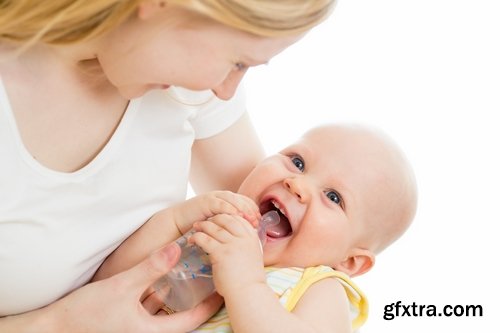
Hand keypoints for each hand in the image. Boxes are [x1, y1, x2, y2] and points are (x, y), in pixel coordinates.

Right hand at [39, 243, 221, 332]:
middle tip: (210, 279)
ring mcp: (137, 328)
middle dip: (197, 299)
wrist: (54, 328)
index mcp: (151, 332)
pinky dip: (159, 295)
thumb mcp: (122, 286)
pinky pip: (149, 309)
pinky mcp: (127, 322)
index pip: (191, 320)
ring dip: (178, 296)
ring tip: (192, 274)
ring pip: (165, 312)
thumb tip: (176, 247)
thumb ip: (150, 267)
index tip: (221, 288)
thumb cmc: (85, 313)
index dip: (209, 305)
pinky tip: (163, 279)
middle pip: (181, 317)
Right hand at [172, 191, 259, 233]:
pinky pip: (220, 203)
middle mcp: (222, 197)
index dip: (254, 211)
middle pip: (242, 200)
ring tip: (250, 218)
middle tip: (257, 221)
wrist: (179, 225)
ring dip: (242, 208)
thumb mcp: (220, 227)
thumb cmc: (200, 228)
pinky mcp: (206, 201)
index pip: (246, 203)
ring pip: (232, 200)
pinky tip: (236, 216)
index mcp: (228, 202)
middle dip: (250, 210)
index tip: (260, 222)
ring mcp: (214, 197)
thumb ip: (231, 227)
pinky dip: (229, 208)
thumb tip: (249, 235)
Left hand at [191, 214, 265, 297]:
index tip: (218, 220)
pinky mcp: (220, 253)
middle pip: (226, 219)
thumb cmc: (249, 279)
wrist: (248, 293)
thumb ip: (244, 244)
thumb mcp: (252, 255)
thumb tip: (234, 238)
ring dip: (202, 226)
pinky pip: (205, 239)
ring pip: (214, 227)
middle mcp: (243, 238)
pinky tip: (192, 240)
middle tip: (204, 222)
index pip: (238, 218)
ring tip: (195, 227)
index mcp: (252, 237)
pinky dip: (197, 237)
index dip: (226, 216)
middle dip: (213, 219)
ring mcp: (232, 244)